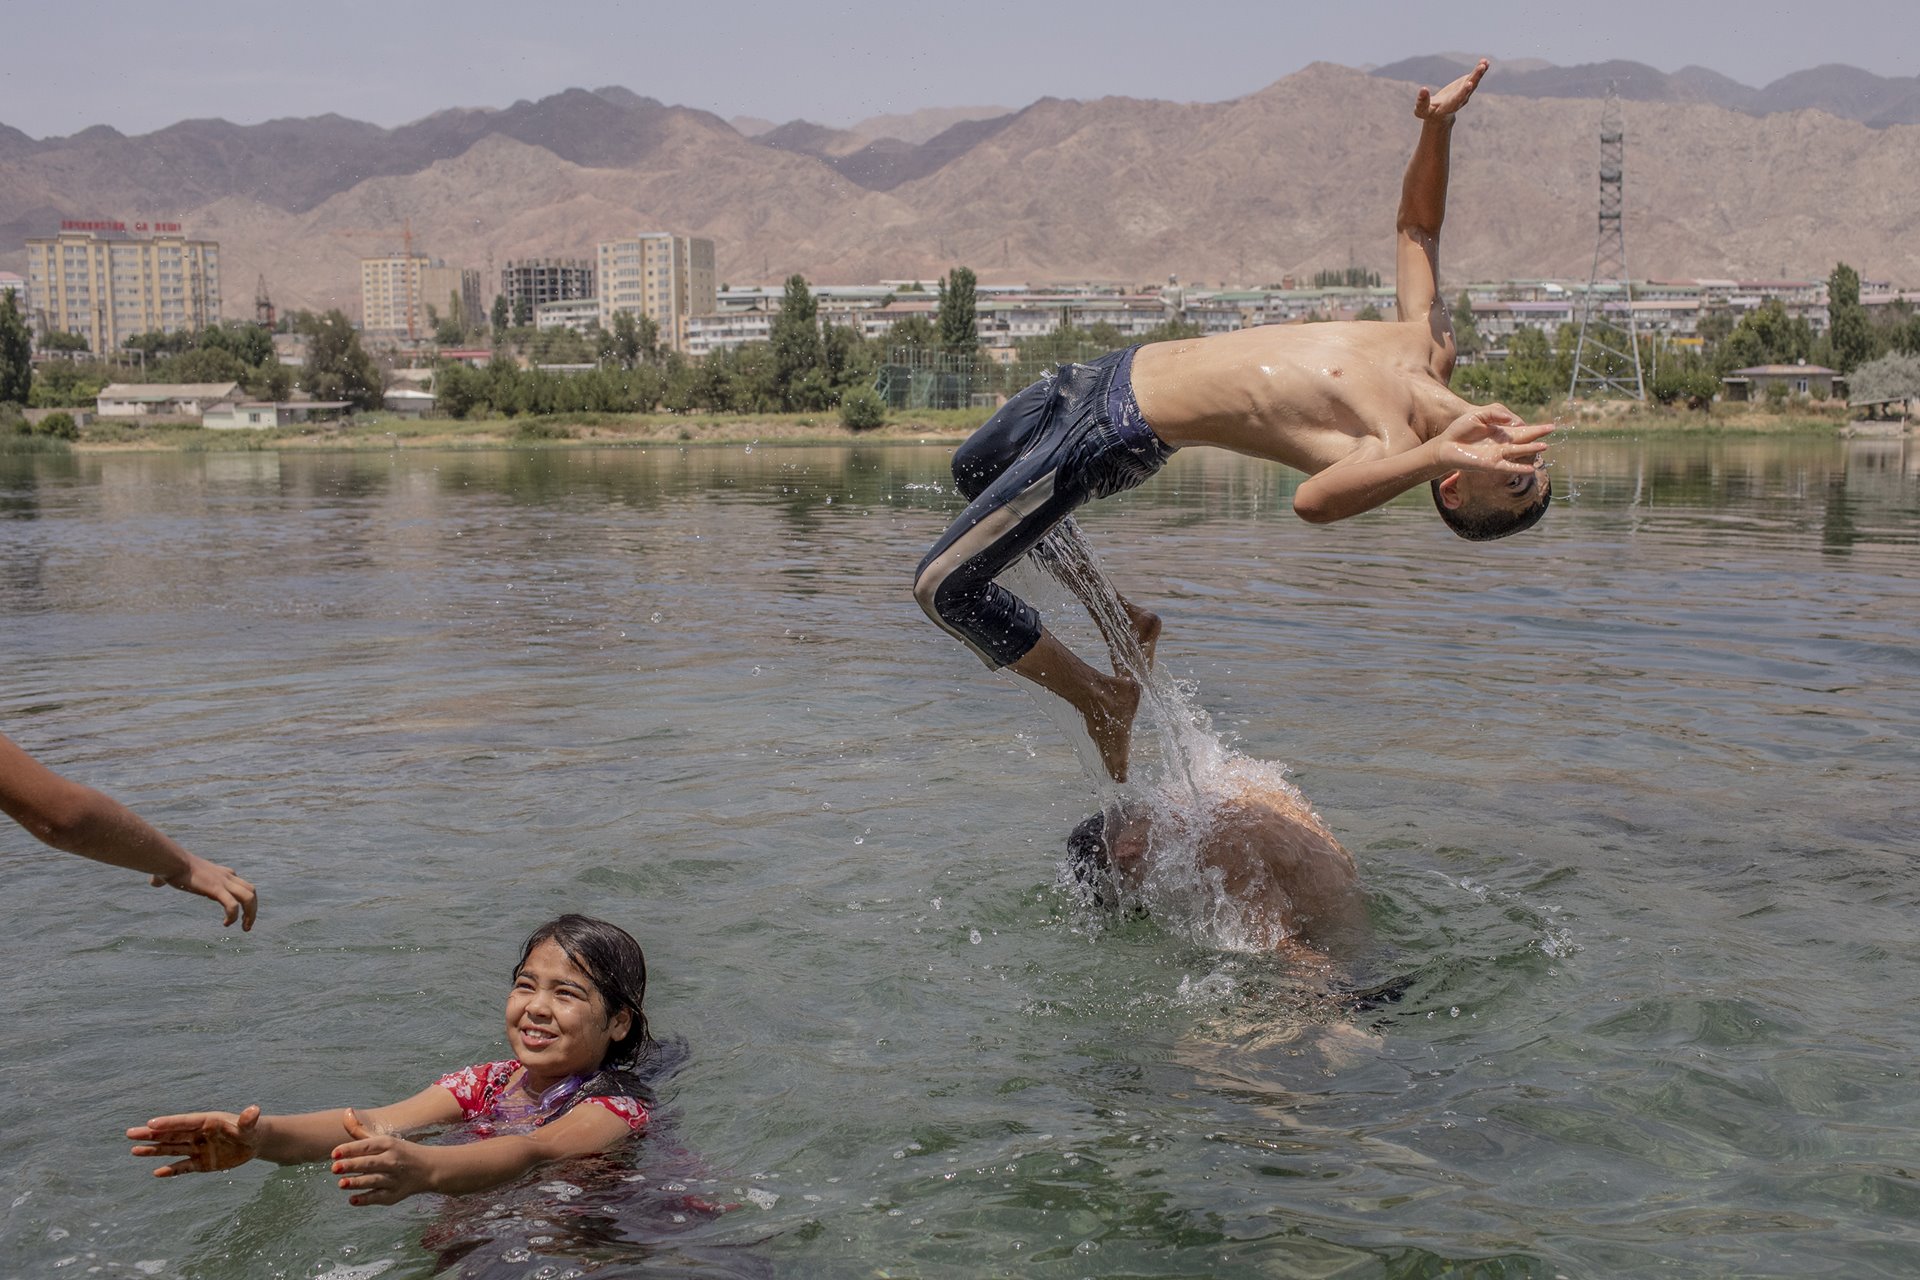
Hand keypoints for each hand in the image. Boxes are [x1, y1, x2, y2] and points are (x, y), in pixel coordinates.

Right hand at [128, 1105, 262, 1175]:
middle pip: (171, 1134)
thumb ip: (248, 1120)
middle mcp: (198, 1134)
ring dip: (154, 1150)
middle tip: (130, 1134)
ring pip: (172, 1149)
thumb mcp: (251, 1126)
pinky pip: (183, 1167)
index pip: (185, 1122)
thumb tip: (254, 1110)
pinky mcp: (200, 1163)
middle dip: (151, 1135)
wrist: (253, 1142)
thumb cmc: (251, 1129)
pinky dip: (171, 1170)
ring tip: (135, 1150)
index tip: (150, 1123)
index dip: (169, 1123)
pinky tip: (157, 1173)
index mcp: (207, 1121)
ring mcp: (197, 1148)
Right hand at [150, 852, 256, 930]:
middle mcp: (226, 876)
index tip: (239, 914)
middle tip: (247, 926)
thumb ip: (164, 878)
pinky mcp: (216, 889)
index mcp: (221, 873)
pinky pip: (232, 905)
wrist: (171, 860)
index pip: (243, 884)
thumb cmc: (169, 866)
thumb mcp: (173, 872)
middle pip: (252, 891)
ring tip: (245, 928)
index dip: (245, 899)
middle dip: (253, 909)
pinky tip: (226, 924)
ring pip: (248, 897)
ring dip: (250, 914)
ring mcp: (223, 882)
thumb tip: (153, 882)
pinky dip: (233, 916)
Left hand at [330, 1107, 431, 1206]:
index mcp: (388, 1144)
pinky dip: (366, 1199)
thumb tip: (346, 1112)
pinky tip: (353, 1200)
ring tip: (341, 1183)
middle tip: (335, 1168)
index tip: (334, 1153)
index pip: (367, 1145)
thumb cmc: (399, 1152)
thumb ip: (360, 1130)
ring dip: (358, 1182)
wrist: (430, 1168)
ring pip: (374, 1180)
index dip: (350, 1149)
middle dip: (352, 1165)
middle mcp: (392, 1160)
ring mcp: (394, 1178)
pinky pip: (379, 1197)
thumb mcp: (383, 1139)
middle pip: (370, 1163)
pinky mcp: (394, 1195)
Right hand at [1416, 58, 1488, 119]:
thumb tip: (1423, 89)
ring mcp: (1465, 93)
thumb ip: (1422, 101)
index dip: (1463, 92)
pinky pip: (1474, 77)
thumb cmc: (1428, 112)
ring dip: (1479, 73)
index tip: (1468, 84)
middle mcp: (1460, 100)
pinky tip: (1485, 62)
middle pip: (1468, 89)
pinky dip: (1480, 70)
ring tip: (1484, 63)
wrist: (1440, 114)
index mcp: (1449, 107)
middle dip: (1474, 78)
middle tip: (1481, 68)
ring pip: (1473, 82)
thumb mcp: (1421, 110)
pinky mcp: (1466, 85)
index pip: (1457, 99)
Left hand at [1430, 404, 1552, 474]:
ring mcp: (1498, 454)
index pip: (1522, 429)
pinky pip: (1508, 466)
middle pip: (1524, 439)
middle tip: (1553, 429)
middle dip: (1538, 434)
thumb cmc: (1460, 430)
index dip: (1535, 428)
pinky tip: (1530, 468)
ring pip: (1519, 452)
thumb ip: (1494, 414)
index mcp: (1501, 432)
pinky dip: (1518, 467)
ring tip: (1545, 447)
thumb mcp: (1477, 415)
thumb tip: (1512, 420)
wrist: (1446, 445)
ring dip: (1531, 449)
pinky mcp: (1491, 464)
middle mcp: (1502, 444)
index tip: (1550, 426)